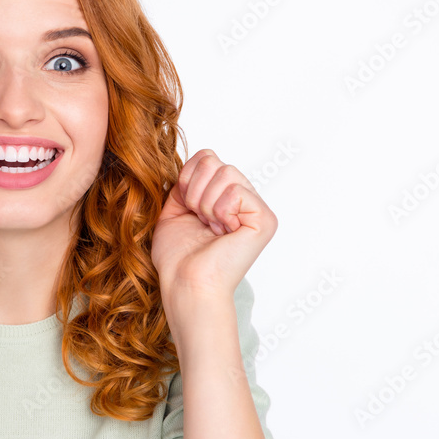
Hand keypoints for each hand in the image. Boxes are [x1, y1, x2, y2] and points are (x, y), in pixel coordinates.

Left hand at [151, 149, 276, 326]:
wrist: (184, 281)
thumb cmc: (177, 256)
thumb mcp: (174, 209)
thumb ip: (185, 183)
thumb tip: (196, 161)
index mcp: (224, 197)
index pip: (207, 157)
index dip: (187, 178)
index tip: (187, 208)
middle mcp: (244, 199)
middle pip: (214, 161)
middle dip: (195, 191)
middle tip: (200, 221)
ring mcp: (256, 209)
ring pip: (225, 172)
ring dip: (206, 203)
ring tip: (210, 227)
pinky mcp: (264, 219)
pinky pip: (236, 190)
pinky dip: (220, 210)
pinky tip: (223, 231)